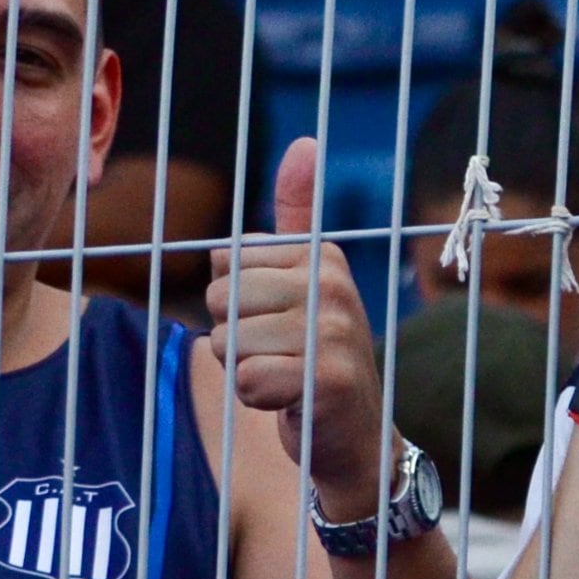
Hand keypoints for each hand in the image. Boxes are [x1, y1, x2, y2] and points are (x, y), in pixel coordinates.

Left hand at [209, 139, 387, 521]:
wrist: (357, 437)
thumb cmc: (317, 355)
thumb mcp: (308, 280)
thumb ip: (297, 216)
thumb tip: (305, 141)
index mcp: (322, 255)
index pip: (224, 262)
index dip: (235, 300)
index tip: (277, 321)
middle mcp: (333, 285)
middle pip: (221, 300)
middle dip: (235, 337)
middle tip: (279, 355)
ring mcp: (334, 332)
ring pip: (228, 343)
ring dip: (244, 371)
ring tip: (285, 377)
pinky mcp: (328, 379)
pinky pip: (246, 380)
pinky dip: (256, 400)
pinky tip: (290, 402)